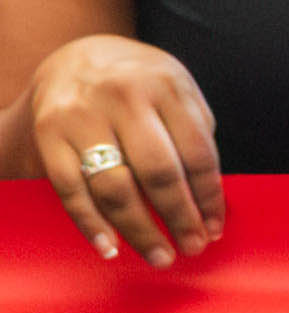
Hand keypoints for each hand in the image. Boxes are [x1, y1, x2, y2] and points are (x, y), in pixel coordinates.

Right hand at [29, 34, 220, 264]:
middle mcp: (124, 98)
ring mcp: (83, 116)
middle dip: (179, 217)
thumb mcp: (175, 90)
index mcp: (166, 86)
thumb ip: (194, 132)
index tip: (214, 227)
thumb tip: (209, 198)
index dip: (209, 196)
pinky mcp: (50, 134)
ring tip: (159, 255)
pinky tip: (111, 247)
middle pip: (158, 172)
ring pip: (115, 186)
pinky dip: (91, 224)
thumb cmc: (139, 83)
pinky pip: (72, 189)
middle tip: (191, 247)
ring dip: (139, 230)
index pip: (198, 152)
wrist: (76, 57)